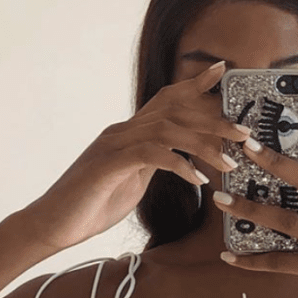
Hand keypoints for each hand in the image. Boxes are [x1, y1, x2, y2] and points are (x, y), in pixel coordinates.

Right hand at [20, 62, 250, 251]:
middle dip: (212, 118)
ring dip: (203, 144)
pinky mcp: (109, 164)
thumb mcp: (132, 183)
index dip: (194, 85)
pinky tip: (198, 181)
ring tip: (229, 162)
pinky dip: (179, 165)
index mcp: (129, 134)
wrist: (53, 223)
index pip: (166, 100)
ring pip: (167, 129)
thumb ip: (153, 167)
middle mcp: (122, 131)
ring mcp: (114, 145)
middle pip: (174, 110)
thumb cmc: (91, 206)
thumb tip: (179, 163)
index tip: (221, 73)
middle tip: (243, 133)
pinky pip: (151, 155)